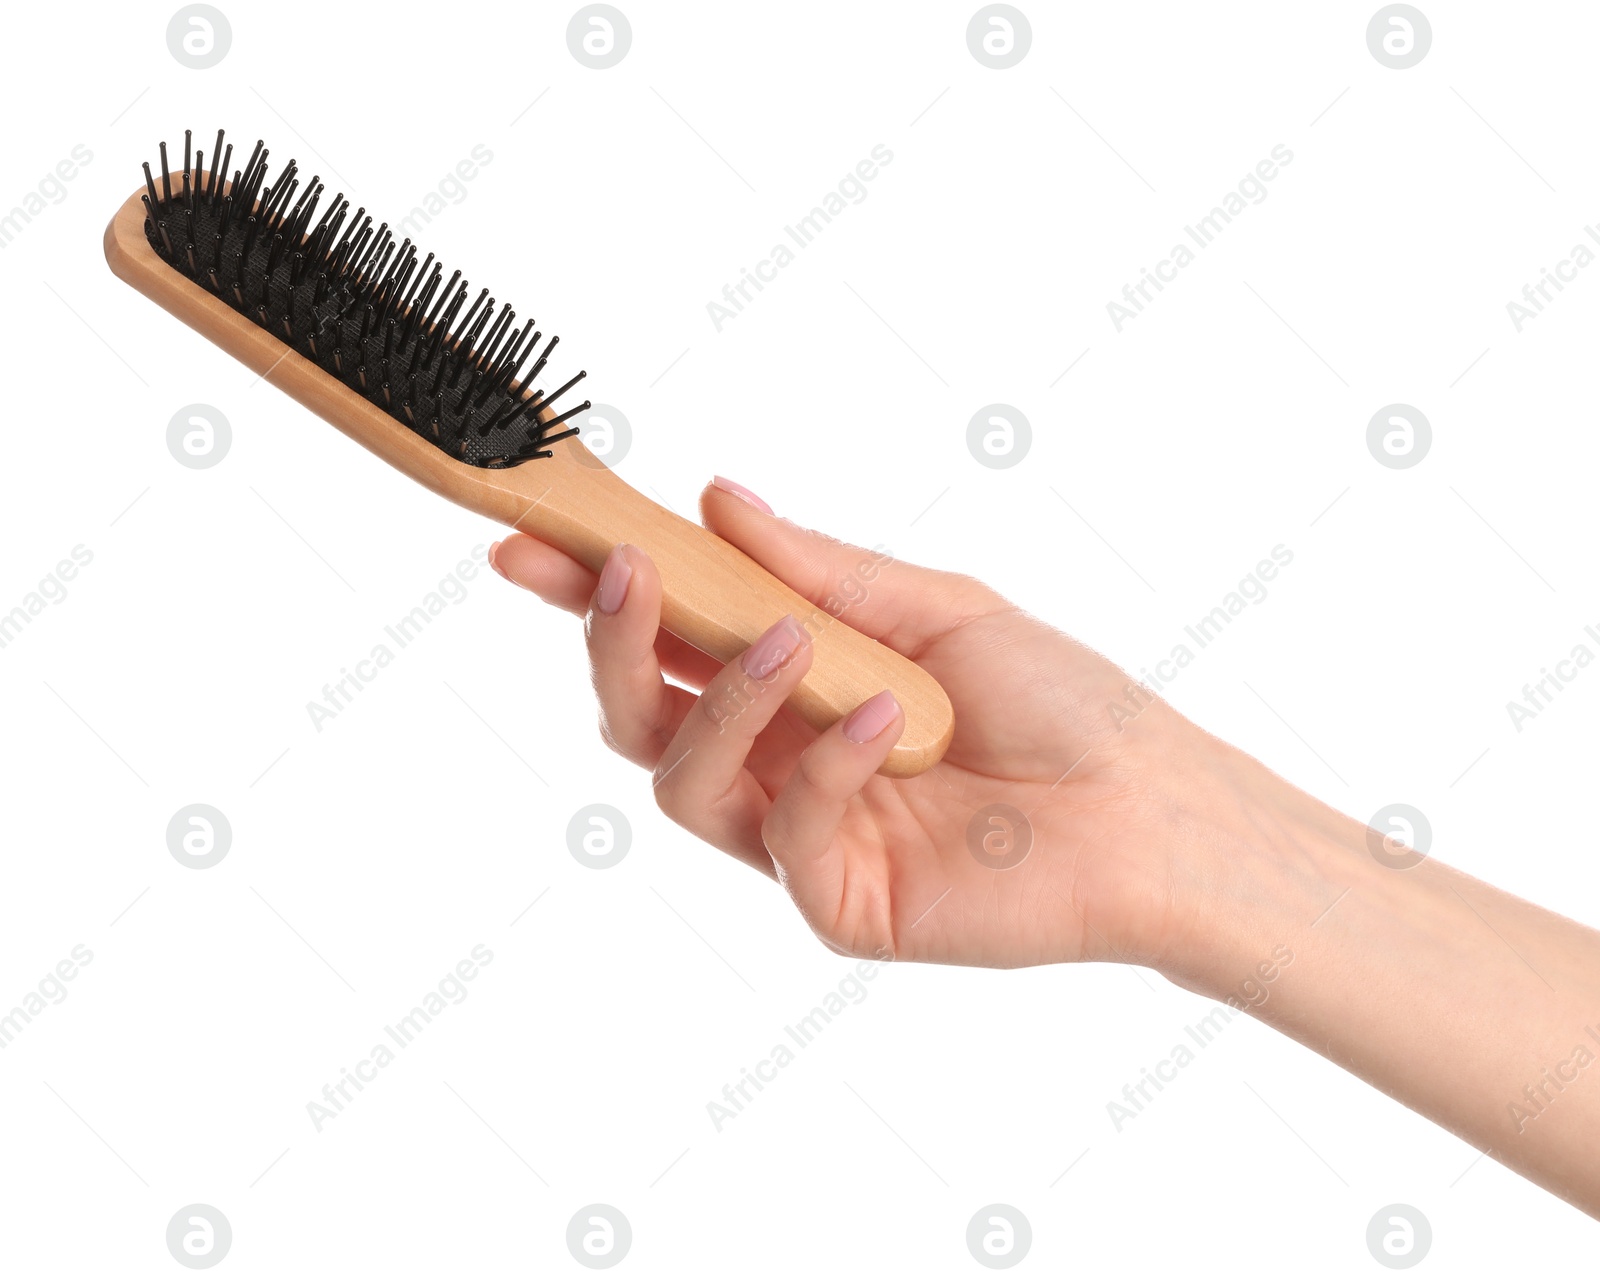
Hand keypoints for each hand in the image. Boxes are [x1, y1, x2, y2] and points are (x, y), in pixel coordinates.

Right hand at [489, 477, 1250, 972]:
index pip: (668, 638)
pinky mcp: (835, 900)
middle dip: (614, 643)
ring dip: (719, 701)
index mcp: (792, 683)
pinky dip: (823, 766)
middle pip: (640, 715)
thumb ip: (818, 568)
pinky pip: (784, 834)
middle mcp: (776, 758)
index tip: (534, 543)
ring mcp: (797, 834)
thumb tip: (716, 497)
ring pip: (681, 781)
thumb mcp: (932, 608)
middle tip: (622, 575)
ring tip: (789, 645)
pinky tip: (887, 721)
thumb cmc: (1055, 700)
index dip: (593, 595)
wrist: (1147, 804)